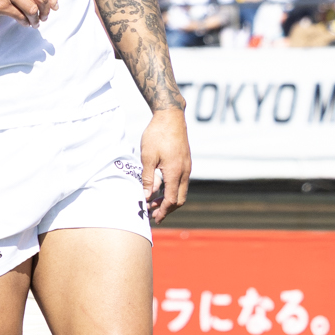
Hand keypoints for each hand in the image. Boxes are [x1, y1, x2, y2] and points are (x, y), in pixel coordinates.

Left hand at [139, 104, 191, 218]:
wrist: (171, 118)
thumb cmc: (157, 136)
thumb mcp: (147, 157)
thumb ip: (148, 178)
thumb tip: (147, 197)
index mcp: (175, 173)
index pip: (171, 200)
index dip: (162, 211)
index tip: (153, 217)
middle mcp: (185, 172)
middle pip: (179, 199)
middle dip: (167, 209)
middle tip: (154, 215)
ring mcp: (187, 167)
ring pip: (181, 191)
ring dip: (169, 199)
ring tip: (154, 203)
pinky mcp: (185, 163)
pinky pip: (181, 182)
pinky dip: (172, 190)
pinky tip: (160, 189)